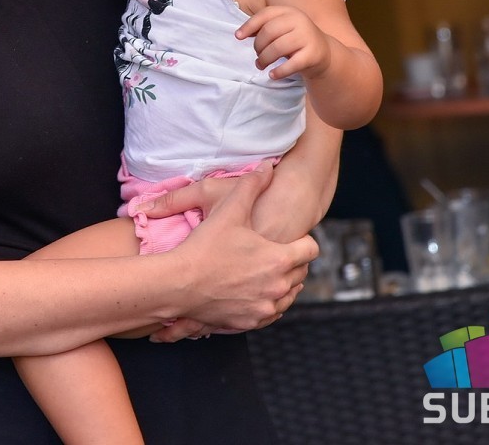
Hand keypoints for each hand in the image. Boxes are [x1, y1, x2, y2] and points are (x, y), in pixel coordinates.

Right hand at [152, 166, 313, 338]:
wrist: (177, 285)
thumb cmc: (203, 247)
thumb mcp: (228, 211)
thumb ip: (251, 186)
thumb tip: (267, 166)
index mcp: (279, 260)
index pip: (310, 249)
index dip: (301, 240)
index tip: (290, 237)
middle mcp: (278, 287)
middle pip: (301, 273)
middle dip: (290, 262)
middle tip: (272, 250)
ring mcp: (265, 308)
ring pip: (288, 295)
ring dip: (281, 283)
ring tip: (264, 270)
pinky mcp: (251, 322)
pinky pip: (271, 313)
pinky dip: (266, 302)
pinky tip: (254, 290)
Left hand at [237, 6, 331, 81]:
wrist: (324, 53)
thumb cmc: (295, 40)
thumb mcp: (281, 30)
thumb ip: (263, 28)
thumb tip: (241, 33)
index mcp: (289, 12)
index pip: (265, 14)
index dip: (249, 25)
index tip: (238, 37)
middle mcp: (300, 21)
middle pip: (269, 32)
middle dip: (258, 46)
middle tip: (257, 56)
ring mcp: (308, 37)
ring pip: (277, 48)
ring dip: (264, 59)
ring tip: (261, 65)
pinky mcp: (313, 54)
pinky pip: (291, 64)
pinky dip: (279, 71)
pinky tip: (272, 75)